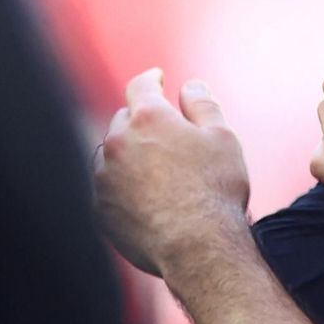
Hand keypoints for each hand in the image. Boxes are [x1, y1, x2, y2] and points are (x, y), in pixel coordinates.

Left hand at [93, 69, 250, 278]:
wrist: (195, 245)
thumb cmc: (215, 189)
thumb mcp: (223, 138)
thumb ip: (204, 106)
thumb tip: (191, 85)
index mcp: (149, 118)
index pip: (142, 85)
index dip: (152, 78)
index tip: (159, 78)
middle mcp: (117, 142)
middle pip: (124, 119)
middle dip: (142, 121)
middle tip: (168, 134)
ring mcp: (104, 177)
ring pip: (113, 155)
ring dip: (131, 155)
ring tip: (160, 172)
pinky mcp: (100, 208)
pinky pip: (109, 188)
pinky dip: (124, 186)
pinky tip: (150, 199)